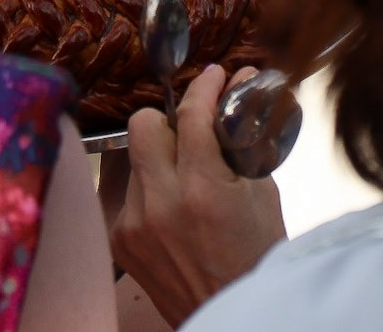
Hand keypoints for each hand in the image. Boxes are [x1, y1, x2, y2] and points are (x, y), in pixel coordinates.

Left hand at [112, 64, 286, 325]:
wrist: (235, 313)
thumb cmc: (257, 256)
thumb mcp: (262, 193)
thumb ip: (242, 140)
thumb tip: (237, 89)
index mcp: (202, 191)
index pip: (190, 114)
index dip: (204, 87)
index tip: (214, 76)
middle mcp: (160, 205)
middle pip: (143, 124)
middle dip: (169, 119)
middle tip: (191, 130)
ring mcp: (134, 224)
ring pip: (134, 158)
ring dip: (159, 157)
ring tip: (186, 177)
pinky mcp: (120, 240)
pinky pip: (128, 193)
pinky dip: (150, 191)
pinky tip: (172, 208)